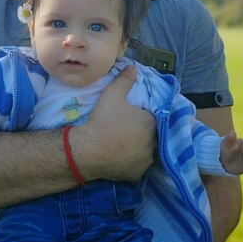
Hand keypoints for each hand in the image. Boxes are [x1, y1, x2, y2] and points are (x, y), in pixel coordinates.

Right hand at [72, 65, 156, 182]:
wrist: (88, 149)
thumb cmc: (102, 120)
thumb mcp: (112, 95)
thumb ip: (125, 80)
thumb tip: (133, 67)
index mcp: (151, 122)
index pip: (152, 118)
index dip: (142, 117)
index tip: (130, 118)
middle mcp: (154, 143)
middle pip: (152, 135)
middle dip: (143, 132)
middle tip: (125, 130)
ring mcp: (146, 160)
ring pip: (146, 152)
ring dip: (139, 148)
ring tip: (123, 144)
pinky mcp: (137, 174)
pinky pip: (138, 166)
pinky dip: (132, 162)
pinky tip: (121, 157)